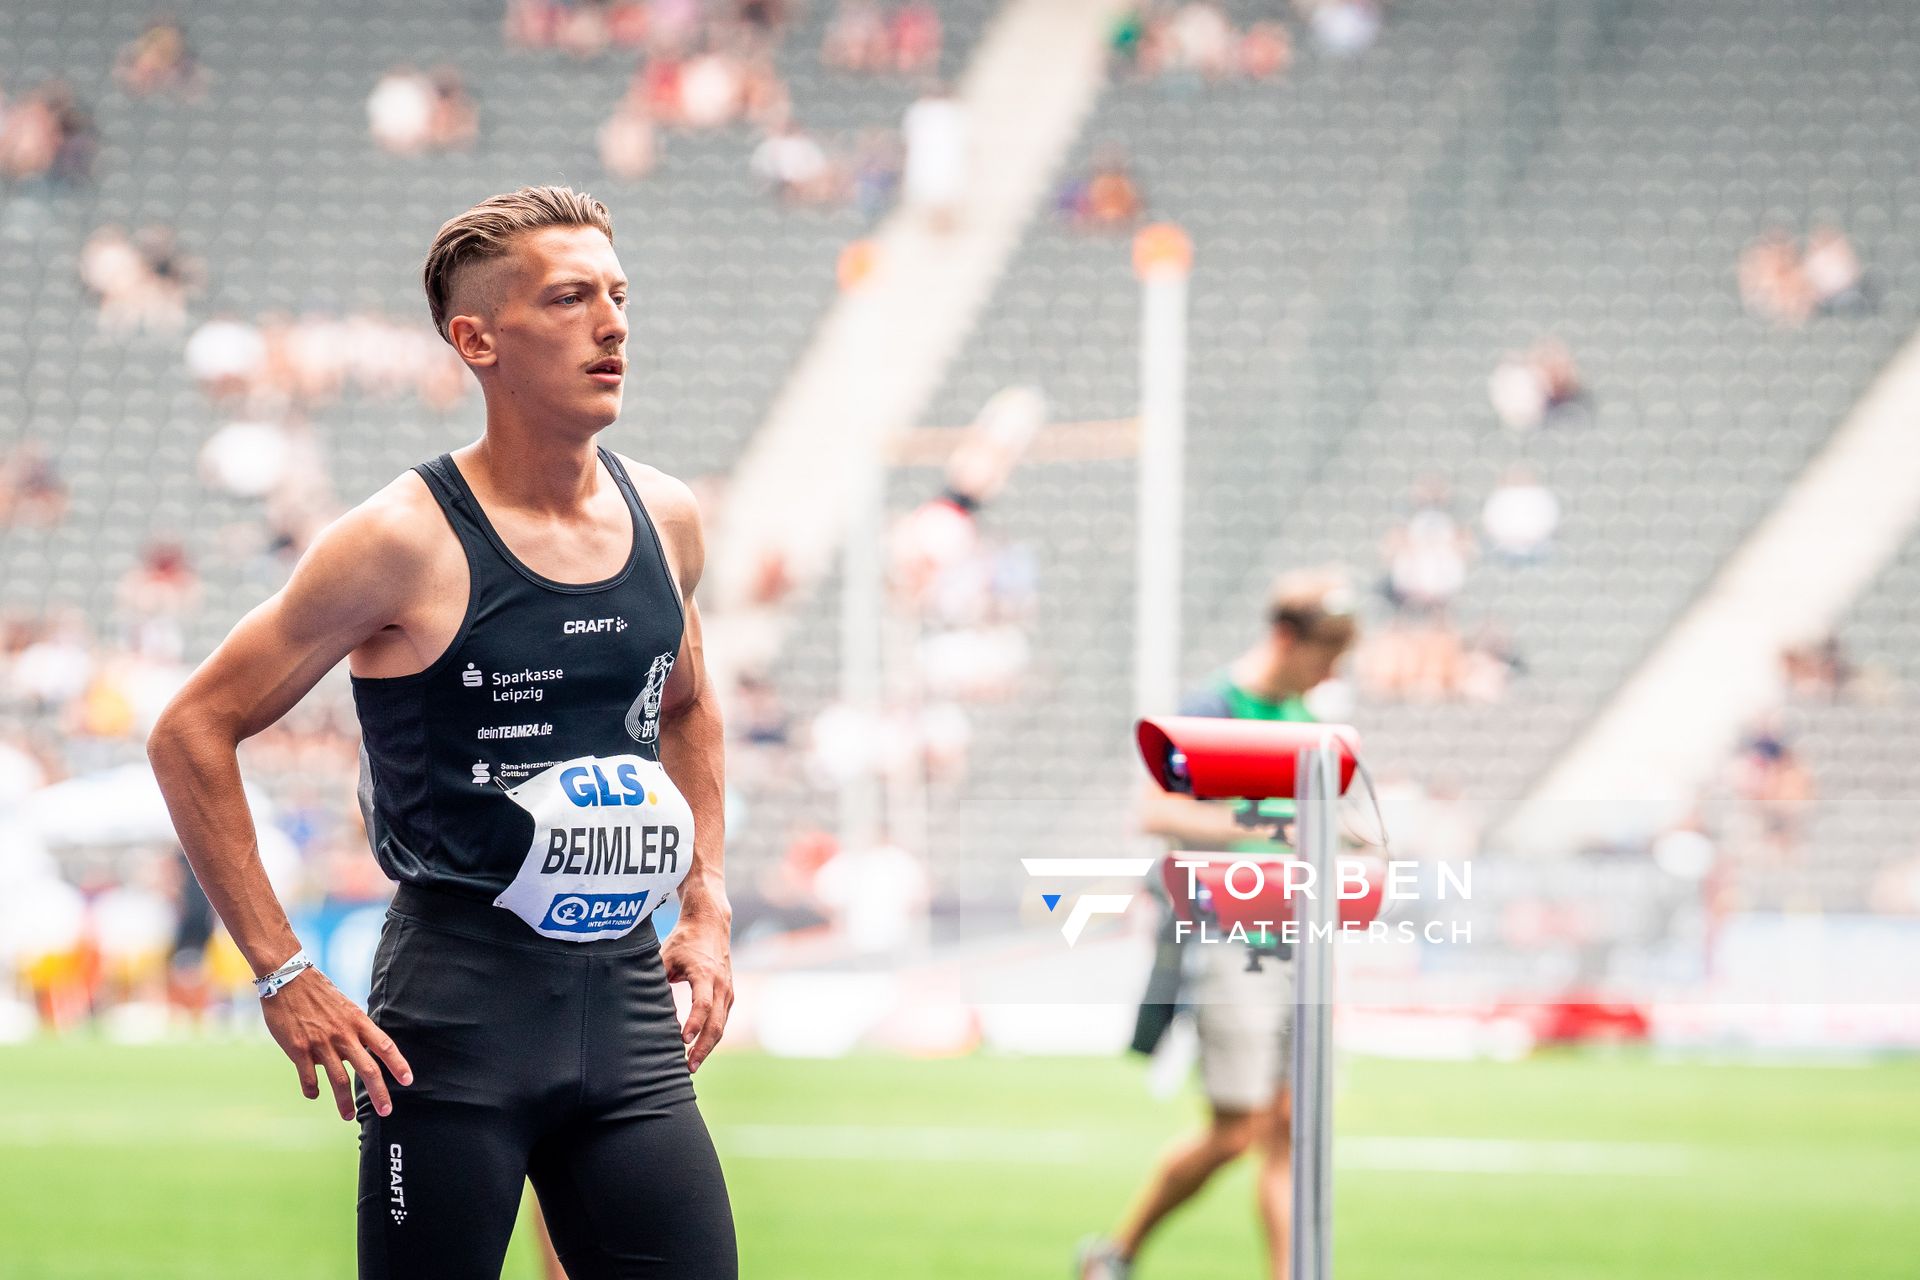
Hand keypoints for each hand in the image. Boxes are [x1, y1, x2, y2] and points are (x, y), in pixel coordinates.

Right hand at [259, 968, 412, 1120]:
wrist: (287, 978)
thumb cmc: (318, 994)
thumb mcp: (345, 1007)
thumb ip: (353, 1030)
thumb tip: (358, 1053)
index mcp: (358, 1021)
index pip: (385, 1046)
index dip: (398, 1064)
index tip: (408, 1080)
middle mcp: (343, 1034)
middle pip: (367, 1069)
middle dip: (378, 1093)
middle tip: (386, 1111)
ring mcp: (321, 1043)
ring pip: (339, 1080)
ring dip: (345, 1102)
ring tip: (348, 1116)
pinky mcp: (298, 1049)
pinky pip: (309, 1078)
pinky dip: (313, 1090)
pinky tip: (314, 1095)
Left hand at [662, 908, 732, 1072]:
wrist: (711, 923)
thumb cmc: (684, 941)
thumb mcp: (666, 956)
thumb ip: (657, 980)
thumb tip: (645, 1008)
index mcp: (705, 973)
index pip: (703, 1004)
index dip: (694, 1023)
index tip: (683, 1040)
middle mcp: (721, 984)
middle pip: (716, 1023)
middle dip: (703, 1047)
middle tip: (688, 1067)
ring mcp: (728, 990)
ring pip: (721, 1026)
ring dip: (707, 1047)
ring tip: (691, 1065)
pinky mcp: (729, 995)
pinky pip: (722, 1021)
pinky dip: (711, 1037)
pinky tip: (698, 1049)